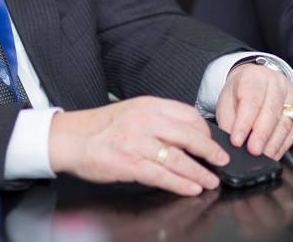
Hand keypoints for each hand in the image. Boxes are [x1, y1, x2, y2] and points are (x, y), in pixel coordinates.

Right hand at [48, 97, 227, 195]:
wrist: (70, 138)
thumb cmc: (100, 127)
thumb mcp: (132, 111)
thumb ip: (157, 119)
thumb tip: (185, 134)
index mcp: (149, 105)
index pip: (188, 115)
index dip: (205, 131)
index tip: (213, 141)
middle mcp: (146, 121)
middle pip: (190, 136)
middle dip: (211, 151)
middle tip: (222, 161)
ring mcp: (138, 143)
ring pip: (179, 159)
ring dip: (199, 172)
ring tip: (211, 181)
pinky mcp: (130, 164)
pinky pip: (163, 176)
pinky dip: (181, 183)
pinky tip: (191, 188)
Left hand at [215, 63, 292, 159]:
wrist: (255, 83)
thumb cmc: (241, 93)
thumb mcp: (226, 103)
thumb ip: (228, 123)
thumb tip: (232, 144)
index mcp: (254, 77)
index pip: (251, 101)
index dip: (244, 123)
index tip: (237, 141)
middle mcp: (276, 82)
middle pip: (271, 111)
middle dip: (261, 135)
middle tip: (253, 152)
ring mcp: (291, 93)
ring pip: (286, 122)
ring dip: (273, 143)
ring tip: (263, 156)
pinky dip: (283, 144)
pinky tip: (274, 153)